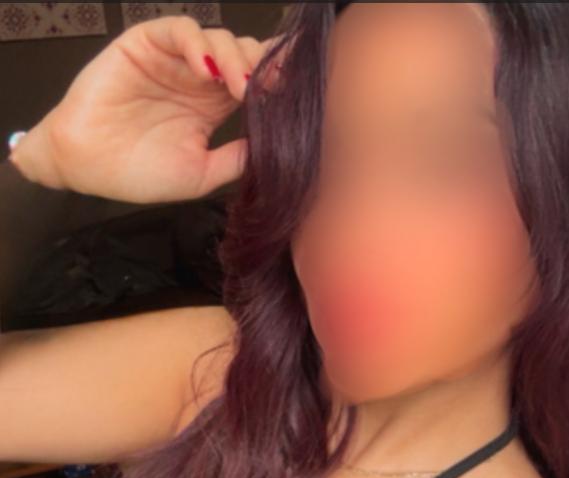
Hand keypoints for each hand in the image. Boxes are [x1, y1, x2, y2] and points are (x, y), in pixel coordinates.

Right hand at [11, 16, 285, 202]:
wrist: (88, 167)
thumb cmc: (138, 173)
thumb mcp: (200, 175)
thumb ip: (236, 159)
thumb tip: (277, 148)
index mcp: (216, 105)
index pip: (256, 83)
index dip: (277, 84)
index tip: (298, 98)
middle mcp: (200, 77)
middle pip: (245, 56)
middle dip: (265, 69)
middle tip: (276, 90)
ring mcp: (176, 58)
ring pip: (219, 40)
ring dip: (237, 59)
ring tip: (242, 87)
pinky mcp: (148, 43)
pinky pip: (180, 30)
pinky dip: (198, 44)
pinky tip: (208, 70)